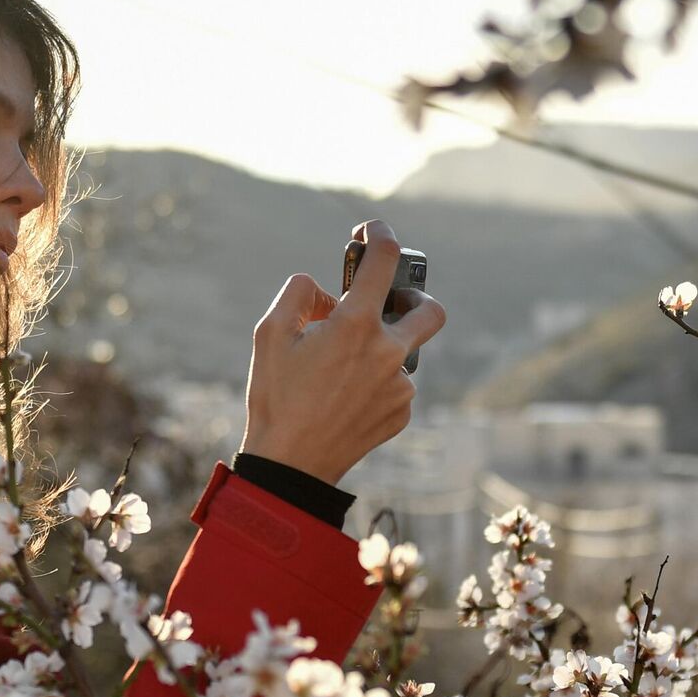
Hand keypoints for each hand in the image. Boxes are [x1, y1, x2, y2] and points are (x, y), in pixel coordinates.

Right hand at [238, 221, 446, 485]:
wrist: (291, 465)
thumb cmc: (275, 397)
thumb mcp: (268, 334)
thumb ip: (298, 294)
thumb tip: (322, 291)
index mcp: (355, 324)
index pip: (382, 260)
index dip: (380, 235)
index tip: (373, 231)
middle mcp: (387, 351)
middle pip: (429, 308)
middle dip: (414, 296)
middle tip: (390, 302)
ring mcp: (399, 385)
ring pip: (405, 352)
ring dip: (381, 348)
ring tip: (343, 367)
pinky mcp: (401, 413)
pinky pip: (397, 384)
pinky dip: (377, 381)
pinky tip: (345, 396)